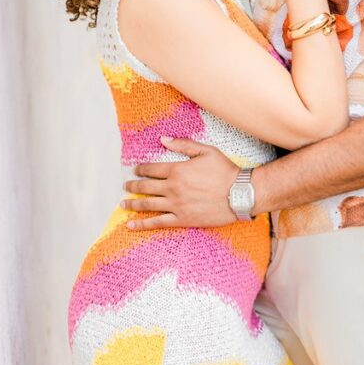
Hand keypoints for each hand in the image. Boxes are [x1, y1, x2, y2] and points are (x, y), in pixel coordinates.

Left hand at [121, 138, 239, 228]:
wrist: (239, 194)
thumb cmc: (224, 171)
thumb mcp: (206, 151)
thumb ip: (183, 145)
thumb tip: (163, 139)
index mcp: (177, 170)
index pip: (152, 169)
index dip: (141, 169)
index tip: (135, 170)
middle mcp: (173, 188)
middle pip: (146, 187)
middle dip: (133, 186)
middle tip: (126, 186)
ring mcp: (176, 205)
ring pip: (148, 205)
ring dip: (133, 204)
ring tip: (123, 203)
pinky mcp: (182, 219)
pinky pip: (157, 223)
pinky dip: (142, 224)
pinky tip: (131, 225)